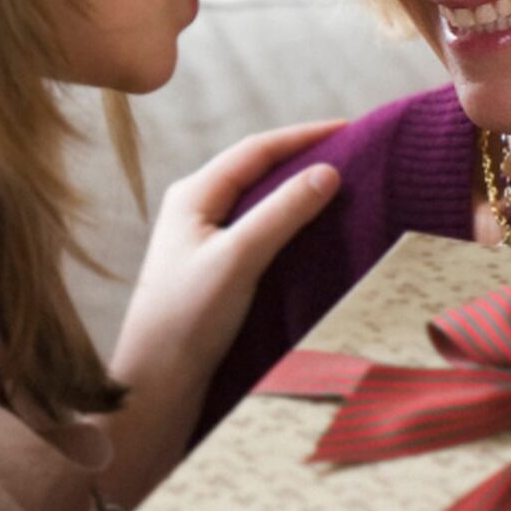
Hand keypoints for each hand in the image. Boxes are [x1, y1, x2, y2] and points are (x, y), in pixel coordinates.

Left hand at [101, 120, 341, 508]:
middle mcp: (194, 209)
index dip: (304, 135)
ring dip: (296, 189)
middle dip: (303, 157)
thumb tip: (328, 171)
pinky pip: (257, 229)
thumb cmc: (187, 319)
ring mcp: (202, 239)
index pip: (256, 149)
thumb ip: (282, 213)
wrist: (156, 381)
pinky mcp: (213, 268)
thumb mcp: (238, 259)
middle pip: (257, 169)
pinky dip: (289, 221)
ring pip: (258, 200)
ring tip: (341, 185)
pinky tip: (313, 232)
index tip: (350, 128)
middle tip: (353, 152)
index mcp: (192, 195)